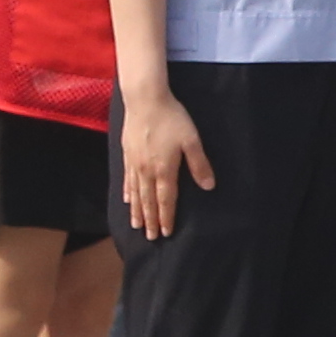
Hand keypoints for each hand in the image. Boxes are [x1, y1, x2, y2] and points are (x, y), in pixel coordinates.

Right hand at [120, 83, 211, 240]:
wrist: (145, 99)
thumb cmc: (172, 118)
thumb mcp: (191, 140)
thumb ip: (199, 164)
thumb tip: (208, 186)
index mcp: (164, 169)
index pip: (166, 199)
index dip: (167, 217)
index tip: (167, 232)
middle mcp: (147, 170)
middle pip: (149, 201)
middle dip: (151, 220)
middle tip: (150, 237)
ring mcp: (135, 163)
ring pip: (136, 193)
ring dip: (137, 211)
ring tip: (137, 225)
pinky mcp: (127, 154)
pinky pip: (127, 179)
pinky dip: (127, 192)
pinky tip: (127, 199)